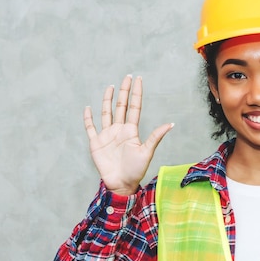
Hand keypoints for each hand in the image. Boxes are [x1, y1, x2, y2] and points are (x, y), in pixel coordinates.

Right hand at [83, 75, 172, 194]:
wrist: (121, 184)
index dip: (136, 93)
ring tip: (110, 87)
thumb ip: (156, 137)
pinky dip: (88, 118)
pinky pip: (90, 128)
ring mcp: (107, 135)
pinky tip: (88, 108)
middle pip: (121, 106)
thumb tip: (171, 124)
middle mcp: (119, 130)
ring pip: (106, 113)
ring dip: (107, 100)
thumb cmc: (136, 170)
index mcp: (131, 130)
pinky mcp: (96, 143)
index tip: (138, 80)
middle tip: (127, 77)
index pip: (134, 107)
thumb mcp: (147, 152)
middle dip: (124, 92)